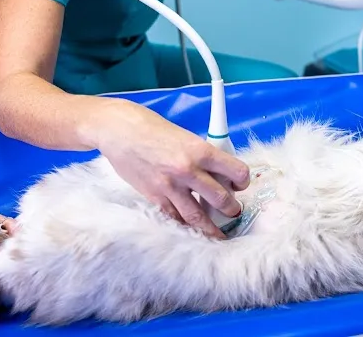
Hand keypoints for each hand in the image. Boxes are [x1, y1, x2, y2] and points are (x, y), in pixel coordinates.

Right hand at [93, 99, 249, 238]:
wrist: (121, 131)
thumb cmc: (153, 129)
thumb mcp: (187, 137)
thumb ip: (202, 156)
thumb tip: (218, 174)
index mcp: (201, 150)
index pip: (236, 171)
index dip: (242, 181)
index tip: (240, 185)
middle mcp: (188, 170)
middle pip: (221, 199)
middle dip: (231, 209)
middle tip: (233, 212)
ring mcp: (170, 186)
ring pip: (198, 216)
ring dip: (212, 227)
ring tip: (219, 234)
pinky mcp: (154, 196)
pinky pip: (174, 217)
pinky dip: (184, 224)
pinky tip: (191, 229)